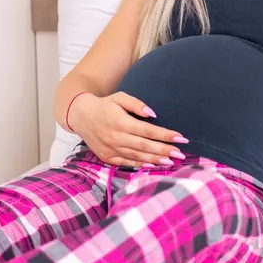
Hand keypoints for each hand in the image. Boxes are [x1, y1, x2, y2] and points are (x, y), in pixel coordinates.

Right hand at [68, 91, 187, 167]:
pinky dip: (140, 165)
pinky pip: (126, 163)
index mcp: (121, 121)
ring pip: (137, 157)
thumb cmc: (104, 105)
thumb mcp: (120, 97)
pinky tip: (153, 165)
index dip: (165, 135)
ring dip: (156, 160)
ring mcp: (111, 149)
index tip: (181, 138)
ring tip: (171, 162)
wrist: (80, 115)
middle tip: (181, 154)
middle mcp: (116, 137)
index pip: (148, 130)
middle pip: (145, 146)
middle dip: (165, 151)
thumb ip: (137, 104)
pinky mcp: (107, 157)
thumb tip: (153, 114)